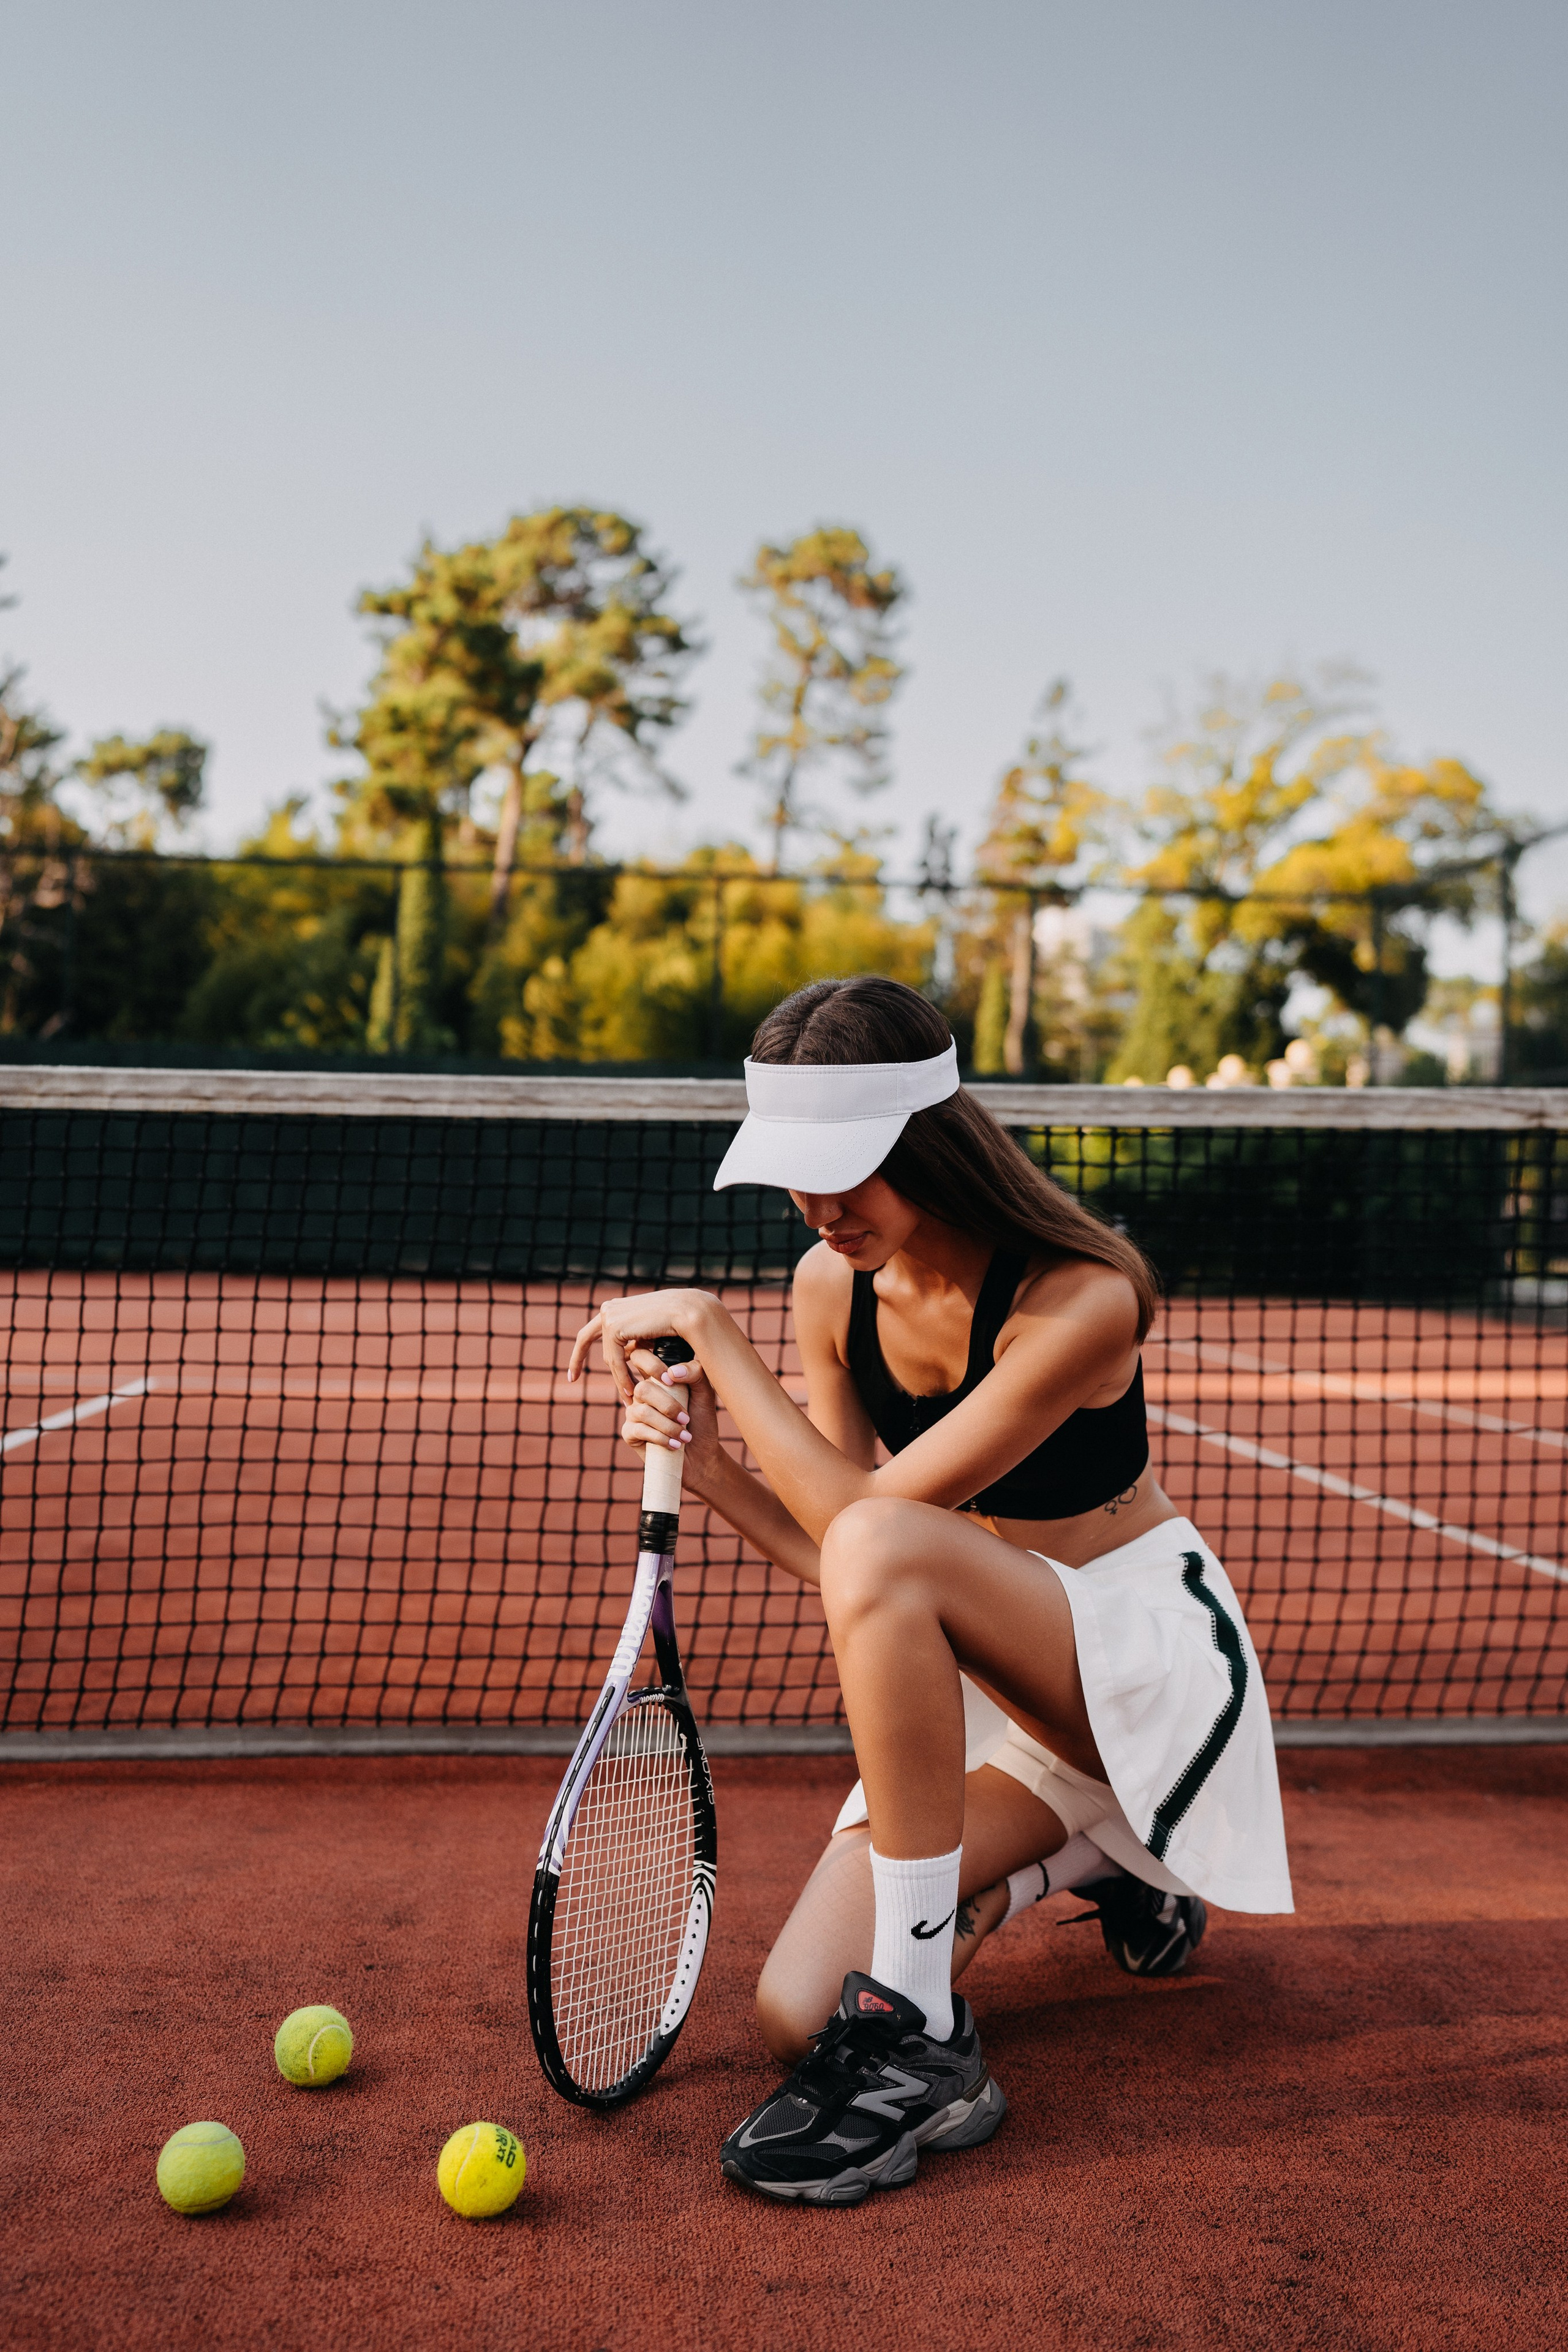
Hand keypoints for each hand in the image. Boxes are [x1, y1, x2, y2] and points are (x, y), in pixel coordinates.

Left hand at [566, 1288, 716, 1403]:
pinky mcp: (615, 1326)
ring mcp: (610, 1315)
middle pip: (592, 1343)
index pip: (589, 1333)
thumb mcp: (650, 1335)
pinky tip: (630, 1391)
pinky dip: (622, 1377)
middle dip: (586, 1364)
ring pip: (609, 1357)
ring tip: (628, 1398)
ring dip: (619, 1379)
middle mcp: (609, 1308)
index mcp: (615, 1307)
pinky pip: (615, 1360)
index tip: (571, 1376)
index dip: (578, 1354)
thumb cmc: (678, 1324)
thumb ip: (635, 1342)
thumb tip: (626, 1355)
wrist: (690, 1312)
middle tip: (580, 1383)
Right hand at [619, 1348, 726, 1489]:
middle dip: (668, 1406)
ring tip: (685, 1436)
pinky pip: (639, 1430)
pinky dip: (661, 1438)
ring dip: (668, 1425)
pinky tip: (675, 1444)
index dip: (651, 1364)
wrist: (702, 1455)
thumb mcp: (705, 1393)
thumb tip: (672, 1372)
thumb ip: (696, 1373)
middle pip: (642, 1388)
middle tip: (686, 1419)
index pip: (640, 1357)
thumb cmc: (702, 1421)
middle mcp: (642, 1393)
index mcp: (656, 1378)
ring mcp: (633, 1412)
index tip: (672, 1380)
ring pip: (642, 1411)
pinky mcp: (629, 1433)